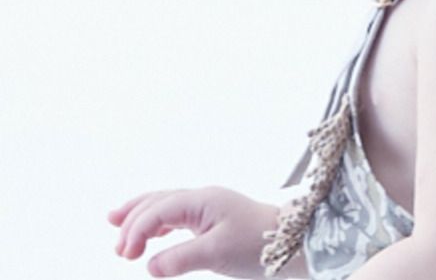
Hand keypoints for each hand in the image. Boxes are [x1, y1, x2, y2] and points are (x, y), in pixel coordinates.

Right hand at [108, 186, 282, 277]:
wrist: (291, 241)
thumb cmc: (257, 244)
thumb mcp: (217, 254)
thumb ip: (181, 258)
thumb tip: (148, 266)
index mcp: (203, 200)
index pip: (159, 208)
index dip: (137, 229)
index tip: (125, 255)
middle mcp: (203, 198)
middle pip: (159, 201)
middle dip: (133, 219)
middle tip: (117, 248)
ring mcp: (208, 207)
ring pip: (166, 205)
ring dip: (142, 217)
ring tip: (116, 226)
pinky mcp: (213, 219)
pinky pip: (178, 215)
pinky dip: (158, 223)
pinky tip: (150, 235)